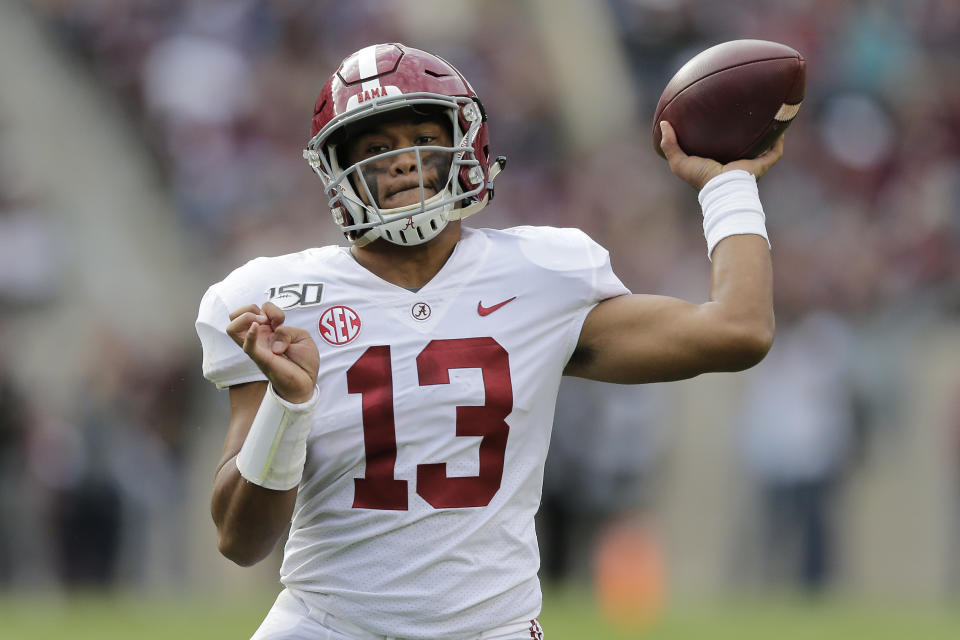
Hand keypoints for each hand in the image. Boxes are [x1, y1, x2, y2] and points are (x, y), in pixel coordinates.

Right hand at [226, 302, 318, 402]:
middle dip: (249, 309)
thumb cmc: (303, 360)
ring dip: (246, 318)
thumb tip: (273, 335)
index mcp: (267, 331)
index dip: (269, 309)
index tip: (281, 321)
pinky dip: (250, 334)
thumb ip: (287, 330)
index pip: (256, 309)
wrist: (307, 381)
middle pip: (234, 316)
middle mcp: (258, 338)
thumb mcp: (301, 336)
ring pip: (232, 329)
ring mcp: (257, 348)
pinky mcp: (261, 359)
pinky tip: (258, 327)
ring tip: (263, 324)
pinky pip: (247, 346)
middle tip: (267, 320)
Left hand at [659, 121, 784, 190]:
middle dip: (747, 131)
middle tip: (746, 111)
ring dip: (767, 134)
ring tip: (769, 114)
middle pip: (744, 144)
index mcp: (719, 161)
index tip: (718, 116)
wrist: (721, 188)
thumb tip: (664, 123)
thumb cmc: (701, 178)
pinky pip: (775, 151)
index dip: (720, 133)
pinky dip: (779, 140)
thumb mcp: (679, 162)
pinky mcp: (762, 164)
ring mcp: (751, 164)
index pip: (721, 145)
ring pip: (762, 146)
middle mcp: (736, 162)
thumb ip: (669, 144)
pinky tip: (781, 126)